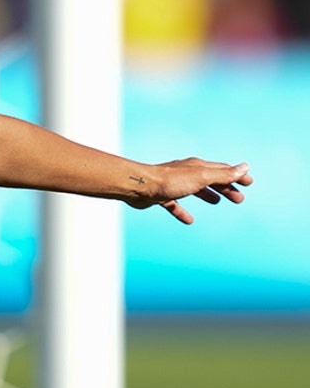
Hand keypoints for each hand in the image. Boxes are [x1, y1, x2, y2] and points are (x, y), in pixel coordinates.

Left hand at [126, 158, 252, 224]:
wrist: (138, 186)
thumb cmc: (169, 181)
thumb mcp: (201, 177)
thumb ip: (223, 174)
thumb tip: (245, 167)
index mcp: (197, 167)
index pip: (222, 170)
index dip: (237, 176)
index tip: (250, 183)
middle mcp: (186, 173)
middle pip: (210, 180)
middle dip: (226, 187)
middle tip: (239, 199)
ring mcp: (173, 184)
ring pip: (195, 190)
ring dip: (208, 195)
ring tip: (218, 202)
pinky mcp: (161, 196)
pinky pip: (175, 204)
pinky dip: (183, 211)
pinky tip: (189, 221)